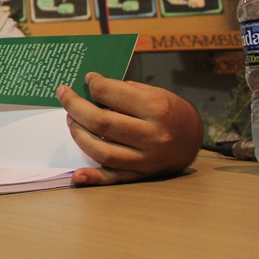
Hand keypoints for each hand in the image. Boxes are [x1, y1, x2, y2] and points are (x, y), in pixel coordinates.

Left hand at [56, 72, 201, 184]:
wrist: (193, 137)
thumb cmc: (169, 110)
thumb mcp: (153, 92)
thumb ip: (123, 91)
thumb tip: (89, 88)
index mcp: (156, 109)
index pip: (111, 93)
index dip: (93, 84)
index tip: (86, 79)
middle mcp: (152, 136)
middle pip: (101, 122)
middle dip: (75, 106)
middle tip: (64, 96)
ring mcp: (146, 159)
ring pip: (102, 150)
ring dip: (78, 134)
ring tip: (71, 120)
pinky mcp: (142, 174)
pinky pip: (114, 179)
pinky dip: (93, 177)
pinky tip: (77, 175)